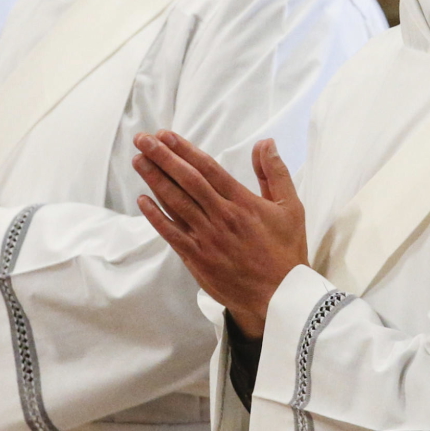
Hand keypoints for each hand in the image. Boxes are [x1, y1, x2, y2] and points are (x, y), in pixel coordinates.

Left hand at [132, 131, 306, 337]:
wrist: (279, 295)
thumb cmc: (286, 251)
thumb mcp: (291, 207)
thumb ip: (275, 173)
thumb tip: (265, 142)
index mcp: (242, 201)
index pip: (208, 168)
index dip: (184, 150)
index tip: (166, 135)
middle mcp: (221, 216)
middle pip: (186, 180)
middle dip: (162, 157)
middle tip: (142, 140)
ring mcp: (207, 237)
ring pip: (175, 202)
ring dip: (155, 180)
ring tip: (138, 160)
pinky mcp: (197, 258)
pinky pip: (171, 233)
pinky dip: (156, 216)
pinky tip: (142, 200)